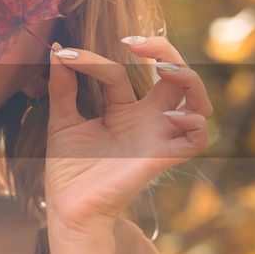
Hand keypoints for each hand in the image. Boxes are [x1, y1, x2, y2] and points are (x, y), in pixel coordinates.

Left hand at [40, 35, 212, 244]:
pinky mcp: (161, 158)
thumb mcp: (62, 121)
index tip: (64, 55)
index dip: (94, 59)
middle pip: (177, 76)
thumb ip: (62, 86)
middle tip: (135, 44)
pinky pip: (198, 139)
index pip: (121, 71)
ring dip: (188, 78)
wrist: (68, 210)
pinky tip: (168, 115)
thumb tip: (56, 48)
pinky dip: (193, 122)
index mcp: (124, 111)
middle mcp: (146, 121)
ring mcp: (156, 138)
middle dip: (166, 50)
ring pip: (198, 102)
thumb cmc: (68, 171)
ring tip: (161, 68)